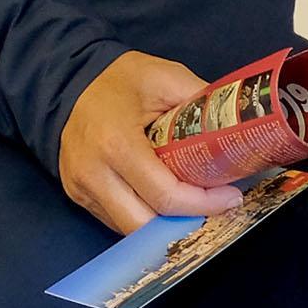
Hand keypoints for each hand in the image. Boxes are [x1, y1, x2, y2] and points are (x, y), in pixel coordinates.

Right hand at [57, 52, 245, 234]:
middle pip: (147, 225)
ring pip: (131, 230)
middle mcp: (94, 174)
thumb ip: (202, 102)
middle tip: (214, 205)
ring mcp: (82, 189)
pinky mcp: (78, 196)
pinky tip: (163, 200)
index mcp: (117, 143)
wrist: (69, 80)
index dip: (204, 204)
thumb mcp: (166, 77)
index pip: (165, 195)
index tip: (230, 197)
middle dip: (186, 221)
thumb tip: (239, 128)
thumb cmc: (119, 79)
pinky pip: (116, 221)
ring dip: (165, 225)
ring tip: (192, 204)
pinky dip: (144, 216)